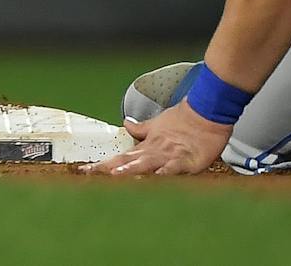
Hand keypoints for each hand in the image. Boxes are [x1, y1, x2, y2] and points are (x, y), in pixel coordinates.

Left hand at [86, 100, 231, 177]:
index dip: (103, 165)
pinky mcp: (186, 160)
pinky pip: (174, 168)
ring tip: (116, 175)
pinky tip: (157, 177)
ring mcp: (168, 155)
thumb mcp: (158, 125)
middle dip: (109, 169)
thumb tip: (126, 123)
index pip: (121, 158)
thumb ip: (141, 129)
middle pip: (128, 162)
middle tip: (90, 172)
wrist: (205, 112)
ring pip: (147, 164)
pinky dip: (165, 172)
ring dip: (131, 169)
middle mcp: (154, 152)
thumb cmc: (183, 120)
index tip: (85, 170)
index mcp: (147, 147)